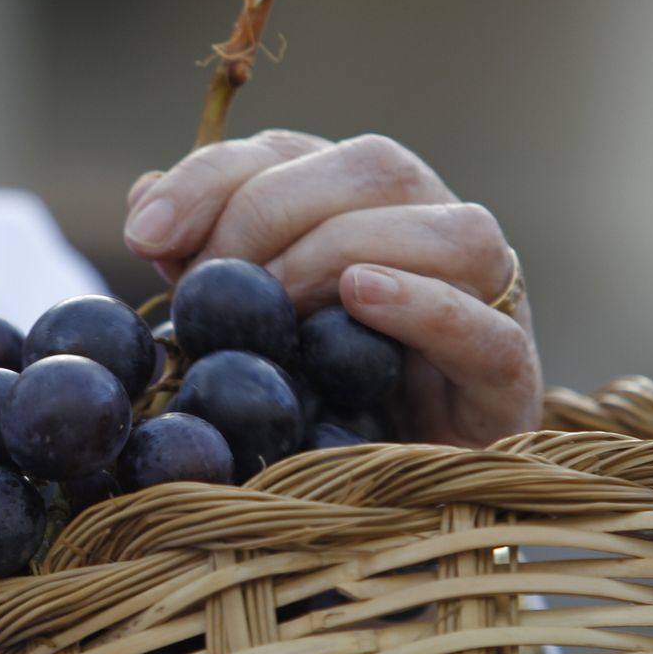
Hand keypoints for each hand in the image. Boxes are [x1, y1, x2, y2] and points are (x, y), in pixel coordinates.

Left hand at [123, 130, 541, 446]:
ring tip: (274, 304)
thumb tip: (145, 207)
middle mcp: (432, 227)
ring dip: (339, 253)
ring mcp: (486, 295)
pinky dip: (421, 304)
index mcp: (361, 203)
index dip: (211, 177)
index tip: (143, 234)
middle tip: (209, 285)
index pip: (289, 151)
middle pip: (370, 167)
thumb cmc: (317, 397)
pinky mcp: (508, 371)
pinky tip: (359, 298)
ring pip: (446, 229)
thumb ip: (202, 263)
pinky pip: (484, 326)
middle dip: (269, 213)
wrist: (395, 502)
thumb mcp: (242, 325)